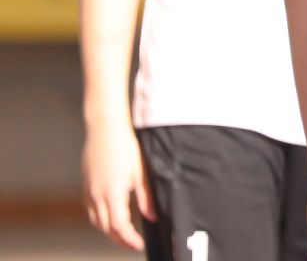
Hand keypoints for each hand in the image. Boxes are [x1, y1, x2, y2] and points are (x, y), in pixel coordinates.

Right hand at [83, 120, 151, 249]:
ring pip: (96, 220)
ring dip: (108, 230)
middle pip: (105, 227)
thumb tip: (152, 217)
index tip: (138, 245)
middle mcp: (96, 196)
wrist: (105, 129)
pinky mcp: (86, 185)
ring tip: (123, 233)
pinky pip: (91, 210)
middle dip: (119, 238)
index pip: (119, 226)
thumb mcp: (141, 172)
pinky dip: (100, 219)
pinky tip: (110, 216)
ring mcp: (88, 191)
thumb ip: (146, 197)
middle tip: (133, 243)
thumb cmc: (126, 147)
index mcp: (112, 194)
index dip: (128, 239)